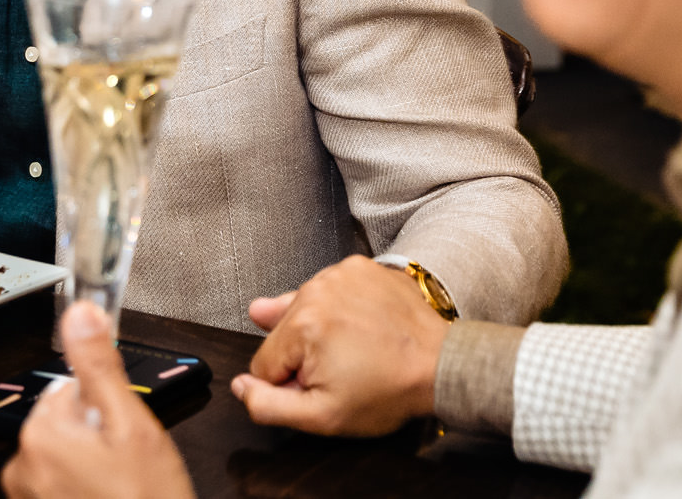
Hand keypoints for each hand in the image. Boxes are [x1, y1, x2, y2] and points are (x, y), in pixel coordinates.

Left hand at [1, 302, 194, 498]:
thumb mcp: (132, 426)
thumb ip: (100, 366)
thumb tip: (82, 313)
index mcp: (40, 433)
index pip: (71, 389)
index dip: (106, 407)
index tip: (125, 432)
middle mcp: (22, 467)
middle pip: (67, 424)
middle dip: (98, 439)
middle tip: (130, 466)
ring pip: (66, 459)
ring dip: (93, 469)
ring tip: (123, 489)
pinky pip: (61, 490)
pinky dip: (84, 494)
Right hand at [229, 255, 448, 436]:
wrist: (440, 363)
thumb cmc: (389, 388)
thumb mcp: (323, 416)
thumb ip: (270, 405)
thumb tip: (240, 387)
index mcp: (301, 325)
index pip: (263, 364)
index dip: (290, 384)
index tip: (322, 386)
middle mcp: (315, 289)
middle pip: (281, 334)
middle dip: (303, 356)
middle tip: (342, 369)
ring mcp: (338, 273)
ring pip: (302, 310)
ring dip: (318, 330)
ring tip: (351, 348)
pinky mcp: (358, 266)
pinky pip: (328, 291)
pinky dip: (338, 308)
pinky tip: (358, 327)